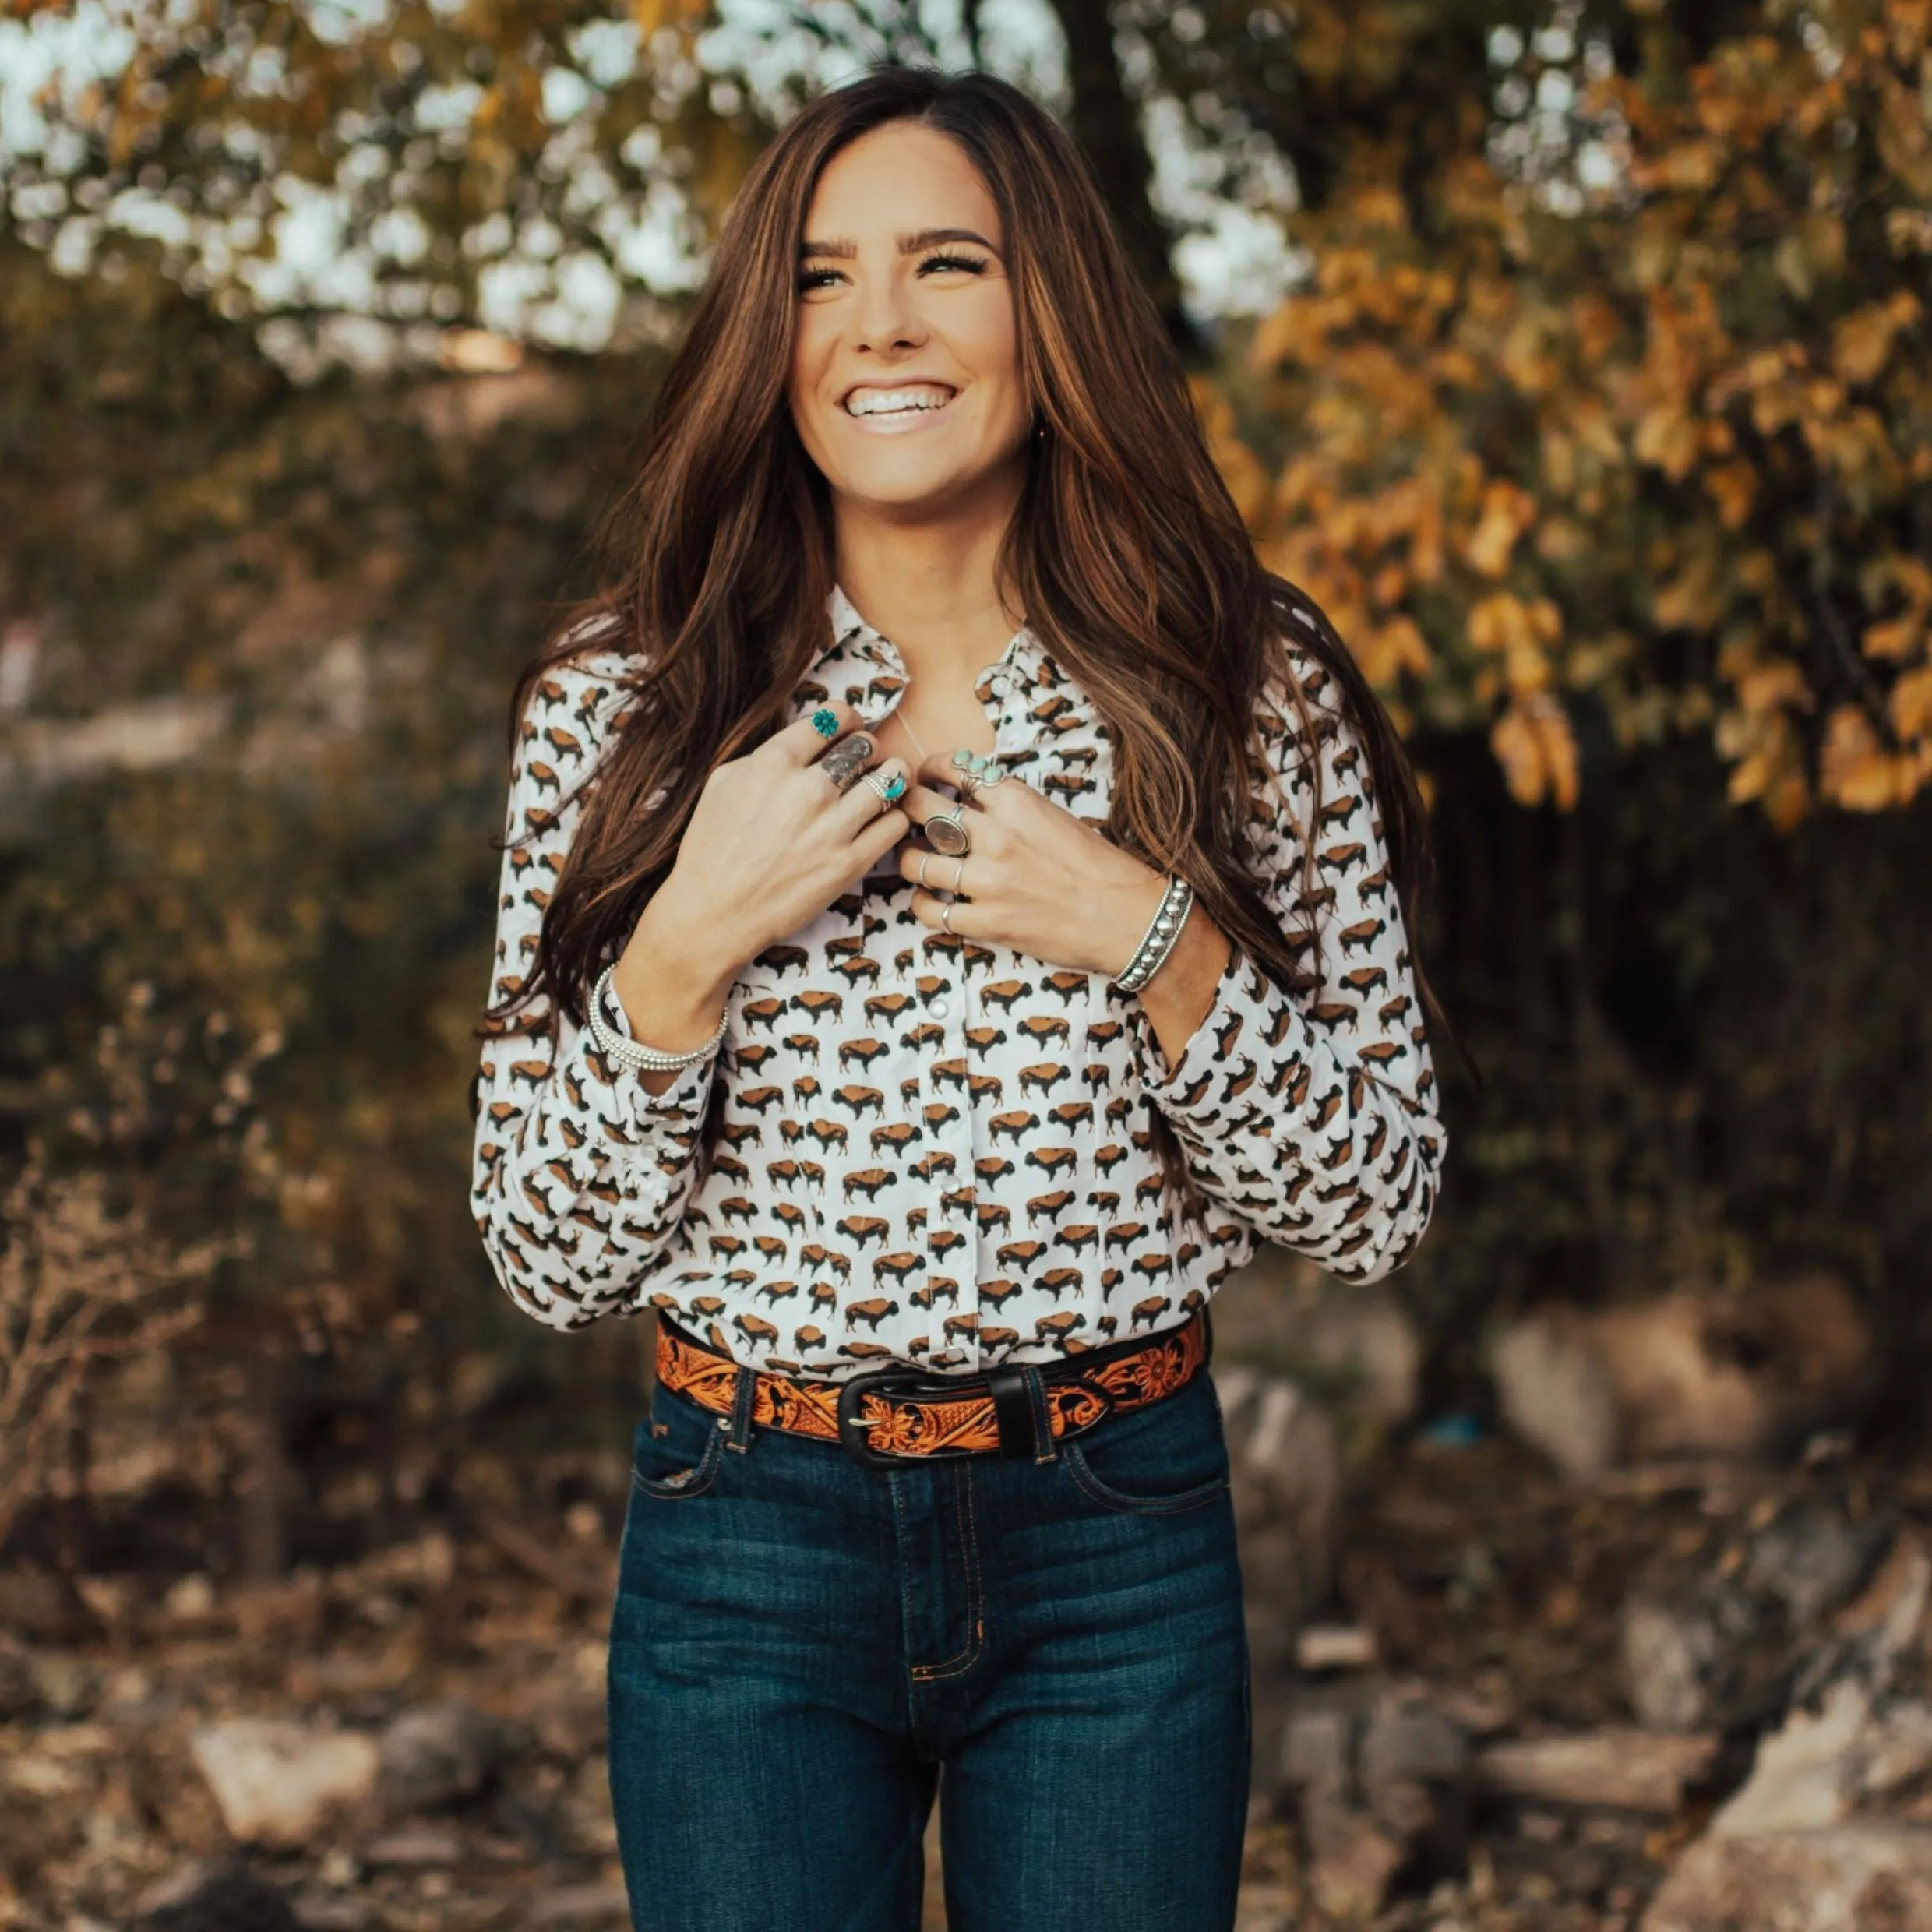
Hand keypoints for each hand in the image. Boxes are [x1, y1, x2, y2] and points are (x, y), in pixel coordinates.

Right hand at [614, 703, 907, 1022]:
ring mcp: (833, 827)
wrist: (714, 913)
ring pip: (888, 781)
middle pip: (864, 746)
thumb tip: (799, 741)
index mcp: (774, 762)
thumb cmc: (711, 850)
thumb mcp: (722, 784)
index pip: (832, 718)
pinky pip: (894, 824)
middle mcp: (808, 789)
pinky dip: (894, 815)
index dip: (846, 718)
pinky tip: (882, 817)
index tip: (849, 726)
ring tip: (888, 779)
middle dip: (867, 748)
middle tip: (866, 758)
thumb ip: (763, 756)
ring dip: (891, 776)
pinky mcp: (850, 863)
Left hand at [893, 751, 1167, 977]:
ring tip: (915, 861)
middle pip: (920, 809)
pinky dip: (920, 905)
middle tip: (903, 818)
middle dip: (904, 809)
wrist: (1127, 917)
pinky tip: (928, 901)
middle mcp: (996, 835)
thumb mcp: (1053, 816)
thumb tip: (968, 795)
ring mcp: (989, 880)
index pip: (953, 770)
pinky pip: (929, 911)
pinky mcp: (988, 922)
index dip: (927, 771)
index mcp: (1016, 801)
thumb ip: (1009, 805)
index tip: (922, 777)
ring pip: (915, 862)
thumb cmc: (1097, 867)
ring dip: (907, 860)